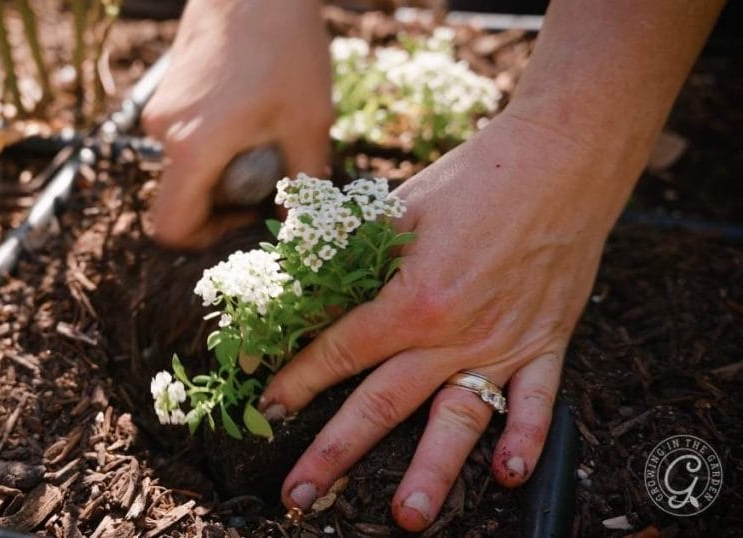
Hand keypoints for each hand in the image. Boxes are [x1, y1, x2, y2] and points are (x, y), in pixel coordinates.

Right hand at [142, 0, 332, 248]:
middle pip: (181, 195)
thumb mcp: (309, 123)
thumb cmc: (285, 46)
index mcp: (192, 148)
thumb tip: (301, 229)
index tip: (245, 215)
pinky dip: (216, 138)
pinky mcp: (168, 89)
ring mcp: (161, 108)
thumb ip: (303, 185)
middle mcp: (164, 132)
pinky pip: (185, 133)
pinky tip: (254, 107)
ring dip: (222, 165)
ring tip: (267, 131)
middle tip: (269, 171)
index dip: (206, 237)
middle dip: (223, 197)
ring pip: (185, 163)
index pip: (172, 227)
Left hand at [258, 111, 635, 529]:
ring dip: (431, 472)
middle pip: (381, 404)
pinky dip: (527, 438)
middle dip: (334, 452)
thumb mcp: (395, 210)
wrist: (559, 160)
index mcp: (409, 298)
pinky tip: (508, 474)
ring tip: (406, 516)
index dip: (296, 381)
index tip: (267, 405)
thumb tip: (297, 281)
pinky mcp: (545, 342)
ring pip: (457, 421)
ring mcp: (502, 344)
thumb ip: (348, 255)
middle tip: (299, 494)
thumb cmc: (472, 180)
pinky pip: (536, 400)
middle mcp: (452, 333)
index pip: (338, 353)